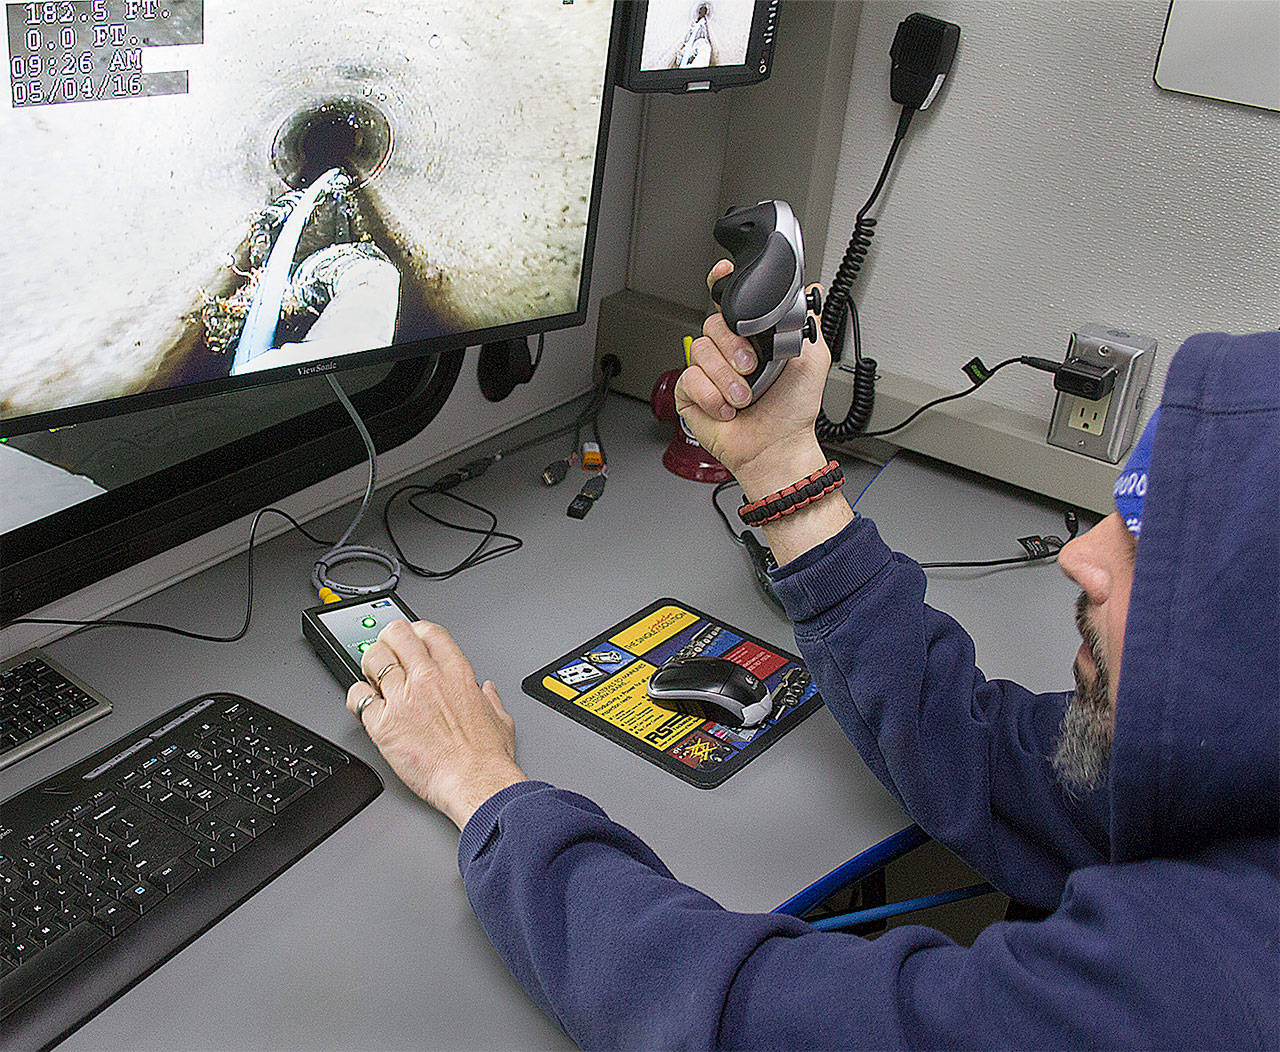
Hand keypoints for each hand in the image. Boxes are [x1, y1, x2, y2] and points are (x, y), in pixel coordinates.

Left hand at [347, 619, 525, 829]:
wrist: (475, 782)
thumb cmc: (487, 757)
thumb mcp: (499, 718)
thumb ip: (491, 699)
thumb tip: (486, 691)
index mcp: (457, 673)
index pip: (429, 631)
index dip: (415, 630)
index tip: (411, 638)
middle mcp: (428, 679)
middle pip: (396, 635)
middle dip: (387, 640)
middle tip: (386, 653)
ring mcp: (403, 699)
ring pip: (372, 659)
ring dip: (369, 666)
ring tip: (372, 678)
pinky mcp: (383, 724)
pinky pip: (357, 697)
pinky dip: (357, 698)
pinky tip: (365, 705)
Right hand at [674, 260, 831, 499]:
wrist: (776, 446)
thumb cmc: (792, 411)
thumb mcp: (811, 359)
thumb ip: (808, 323)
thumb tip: (813, 291)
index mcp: (751, 338)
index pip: (727, 301)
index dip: (720, 284)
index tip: (723, 273)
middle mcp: (727, 351)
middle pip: (712, 323)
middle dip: (733, 346)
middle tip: (752, 367)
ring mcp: (707, 372)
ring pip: (700, 351)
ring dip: (727, 378)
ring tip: (744, 397)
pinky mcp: (690, 393)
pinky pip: (690, 379)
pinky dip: (713, 396)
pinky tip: (728, 408)